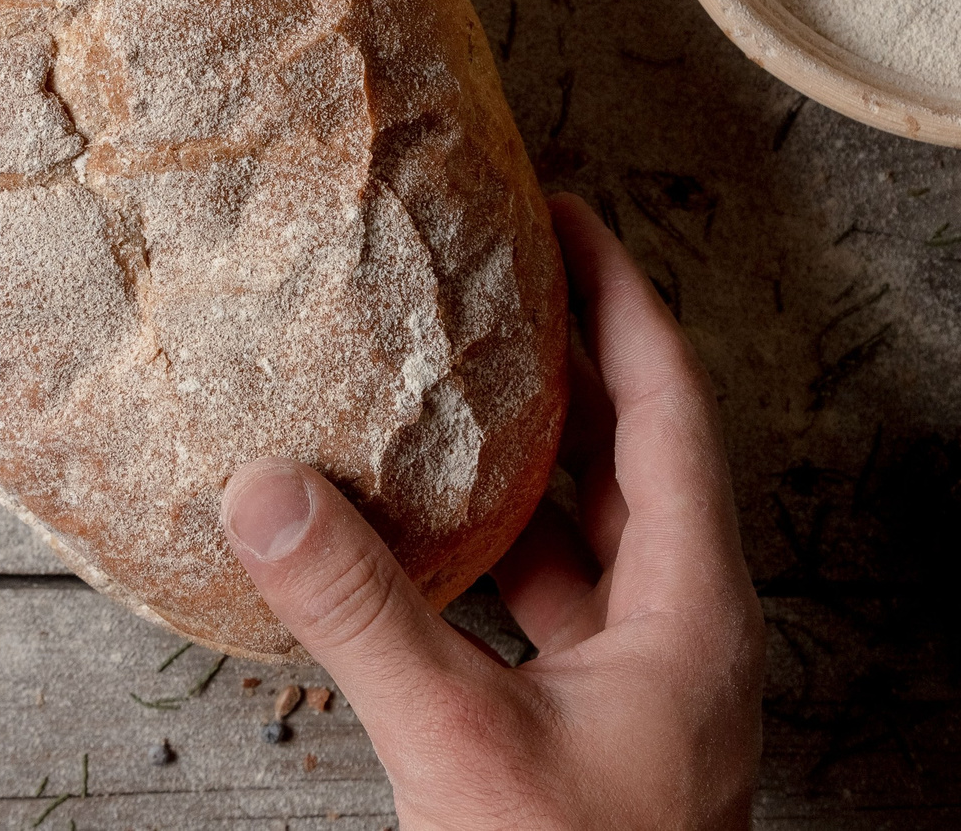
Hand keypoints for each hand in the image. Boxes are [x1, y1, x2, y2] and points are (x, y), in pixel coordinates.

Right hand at [218, 193, 762, 829]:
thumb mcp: (458, 745)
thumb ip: (363, 613)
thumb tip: (263, 488)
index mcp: (697, 616)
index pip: (672, 411)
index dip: (624, 301)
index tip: (568, 215)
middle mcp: (684, 640)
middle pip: (636, 461)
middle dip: (566, 364)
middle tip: (493, 280)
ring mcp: (641, 696)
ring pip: (588, 541)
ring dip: (522, 462)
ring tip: (441, 384)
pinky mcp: (591, 742)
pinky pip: (545, 611)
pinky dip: (488, 557)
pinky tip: (416, 537)